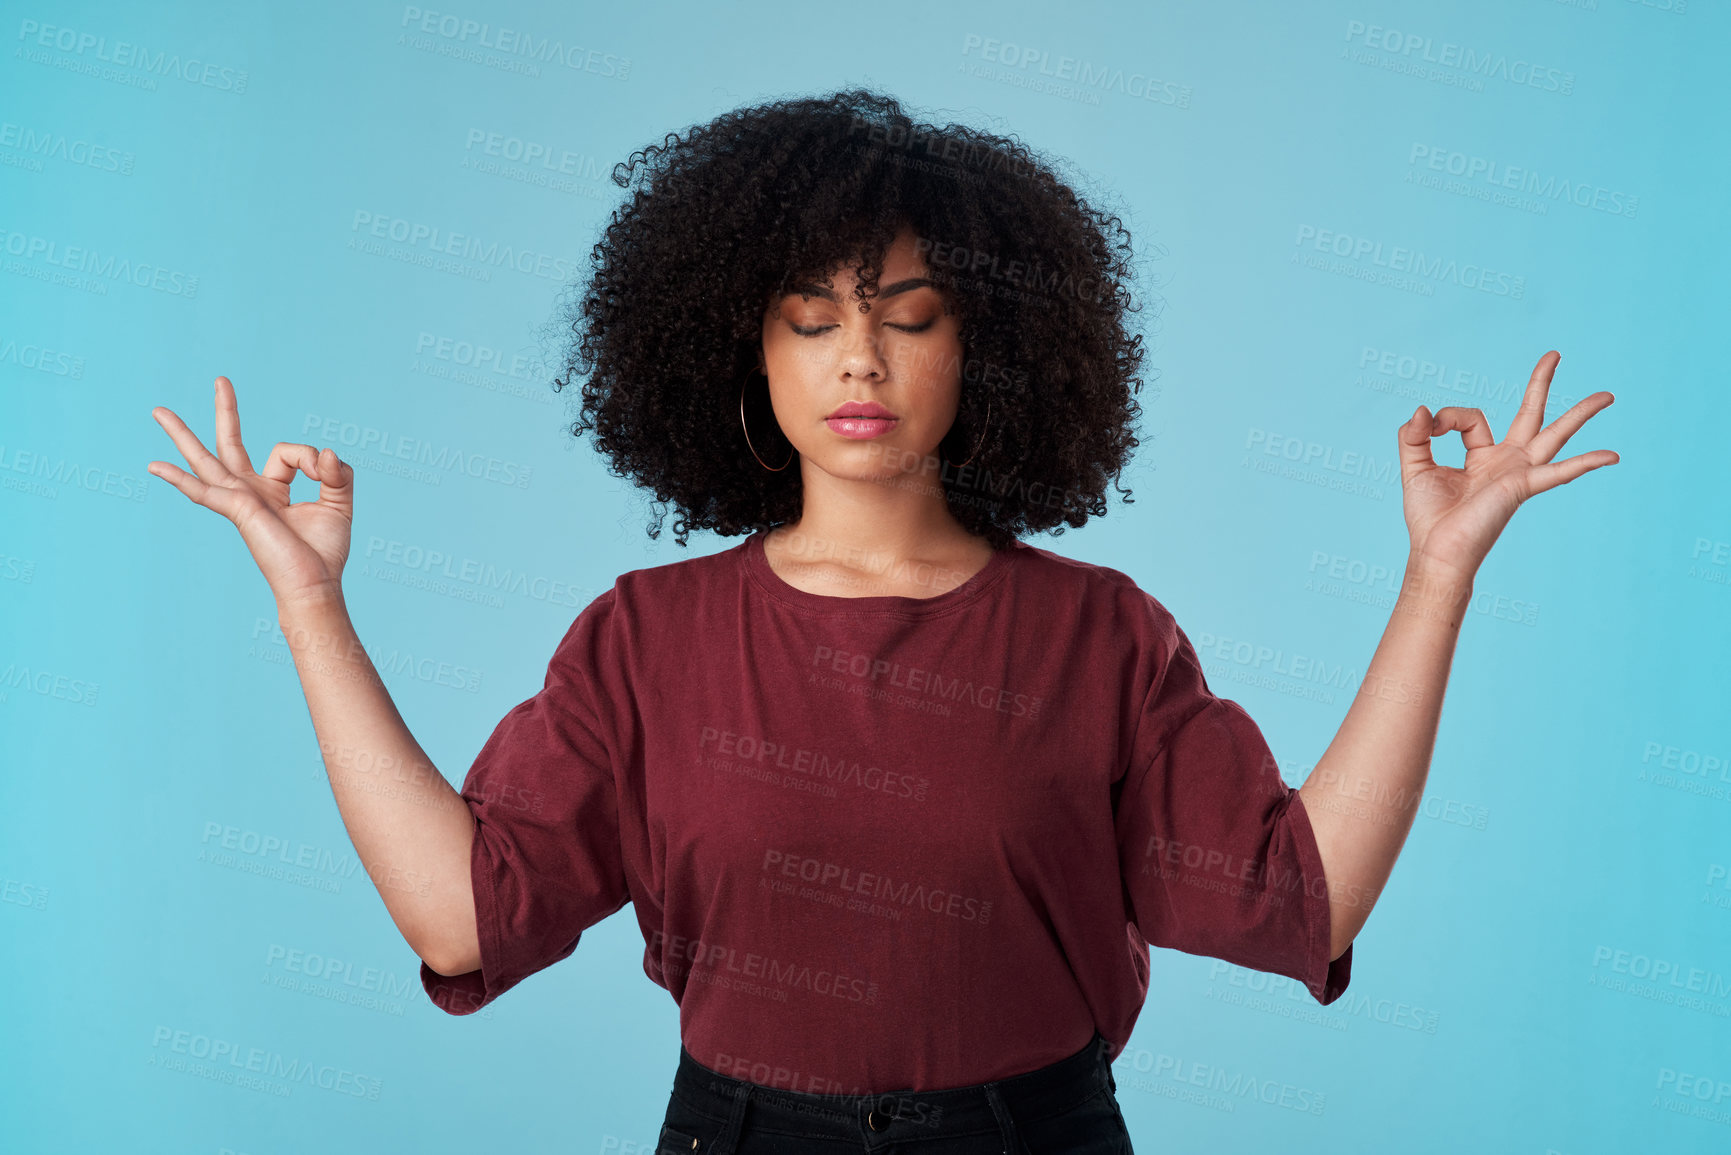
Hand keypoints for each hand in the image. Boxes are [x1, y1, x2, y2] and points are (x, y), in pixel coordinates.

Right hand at [148, 376, 355, 609]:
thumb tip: (325, 452)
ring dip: (181, 435)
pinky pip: (204, 491)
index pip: (286, 453)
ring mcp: (240, 501)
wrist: (315, 585)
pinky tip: (153, 466)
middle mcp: (250, 492)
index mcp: (272, 490)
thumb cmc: (323, 552)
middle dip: (225, 412)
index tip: (325, 473)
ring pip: (206, 461)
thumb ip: (336, 473)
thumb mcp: (339, 502)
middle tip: (221, 379)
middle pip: (229, 445)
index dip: (310, 458)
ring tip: (158, 410)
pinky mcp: (238, 511)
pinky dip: (179, 478)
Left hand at [1398, 351, 1617, 582]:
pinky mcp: (1522, 487)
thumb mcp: (1414, 467)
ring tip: (1608, 395)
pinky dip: (1586, 463)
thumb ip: (1414, 436)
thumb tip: (1423, 409)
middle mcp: (1506, 462)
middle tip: (1554, 353)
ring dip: (1581, 414)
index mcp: (1483, 457)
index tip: (1430, 427)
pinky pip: (1559, 472)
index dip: (1448, 417)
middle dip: (1541, 384)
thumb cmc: (1429, 517)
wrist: (1437, 551)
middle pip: (1531, 414)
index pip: (1472, 418)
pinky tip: (1613, 456)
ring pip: (1555, 435)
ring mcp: (1518, 473)